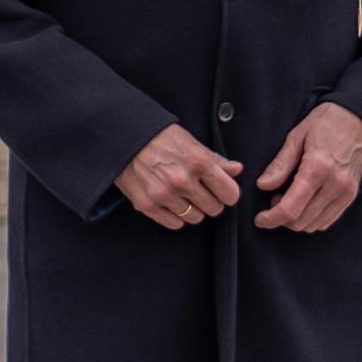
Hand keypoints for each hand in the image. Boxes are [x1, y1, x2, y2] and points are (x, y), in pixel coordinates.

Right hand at [114, 124, 241, 230]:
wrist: (124, 138)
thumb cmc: (160, 137)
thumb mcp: (191, 142)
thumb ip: (215, 159)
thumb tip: (237, 170)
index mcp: (198, 162)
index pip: (230, 194)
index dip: (228, 193)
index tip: (221, 190)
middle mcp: (182, 181)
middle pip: (214, 209)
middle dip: (210, 201)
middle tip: (200, 191)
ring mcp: (164, 195)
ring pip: (195, 218)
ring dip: (192, 209)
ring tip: (182, 195)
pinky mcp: (147, 205)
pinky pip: (175, 224)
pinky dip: (175, 216)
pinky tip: (170, 202)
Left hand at [255, 102, 361, 232]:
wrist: (356, 120)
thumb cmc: (325, 123)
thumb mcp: (296, 137)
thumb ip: (280, 165)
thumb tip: (262, 185)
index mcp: (317, 168)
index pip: (290, 208)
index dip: (271, 219)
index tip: (260, 219)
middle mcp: (334, 185)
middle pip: (301, 221)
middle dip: (282, 217)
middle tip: (275, 198)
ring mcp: (345, 193)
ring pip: (314, 225)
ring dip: (297, 219)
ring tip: (290, 198)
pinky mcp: (351, 196)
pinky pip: (327, 221)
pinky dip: (312, 218)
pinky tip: (305, 202)